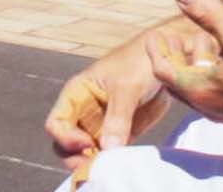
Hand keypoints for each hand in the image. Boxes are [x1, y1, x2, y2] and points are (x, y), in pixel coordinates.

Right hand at [44, 38, 173, 172]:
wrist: (166, 58)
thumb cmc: (139, 61)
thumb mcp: (127, 86)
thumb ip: (117, 116)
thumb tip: (108, 148)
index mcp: (77, 94)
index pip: (56, 123)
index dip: (66, 138)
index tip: (88, 144)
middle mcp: (84, 113)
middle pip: (66, 145)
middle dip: (77, 158)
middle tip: (99, 163)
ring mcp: (101, 125)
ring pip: (86, 152)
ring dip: (95, 163)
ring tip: (113, 164)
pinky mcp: (120, 133)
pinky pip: (109, 153)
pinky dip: (113, 162)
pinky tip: (123, 161)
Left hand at [146, 0, 222, 133]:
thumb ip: (207, 14)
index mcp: (201, 89)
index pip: (163, 71)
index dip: (156, 51)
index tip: (153, 36)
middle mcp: (208, 108)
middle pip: (178, 83)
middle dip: (172, 59)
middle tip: (170, 39)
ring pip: (196, 92)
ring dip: (191, 69)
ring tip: (198, 47)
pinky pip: (213, 99)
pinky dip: (208, 80)